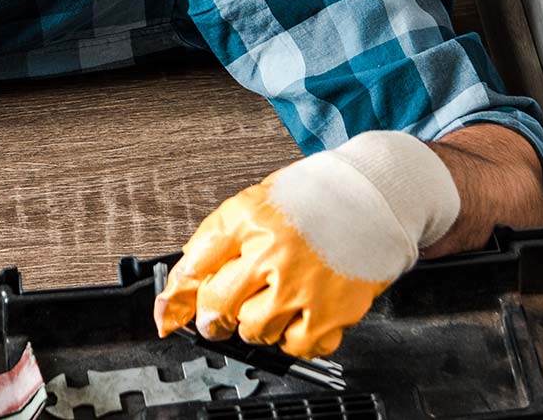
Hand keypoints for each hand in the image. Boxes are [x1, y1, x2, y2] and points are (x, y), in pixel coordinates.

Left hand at [152, 131, 459, 359]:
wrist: (374, 196)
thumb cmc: (314, 197)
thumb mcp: (255, 202)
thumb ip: (217, 238)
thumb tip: (185, 278)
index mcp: (249, 219)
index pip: (196, 265)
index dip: (175, 298)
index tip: (167, 316)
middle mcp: (273, 252)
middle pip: (220, 307)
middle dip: (214, 318)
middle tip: (220, 318)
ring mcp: (302, 284)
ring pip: (255, 331)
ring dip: (255, 326)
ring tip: (269, 307)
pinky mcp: (332, 310)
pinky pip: (298, 346)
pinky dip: (294, 339)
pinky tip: (298, 316)